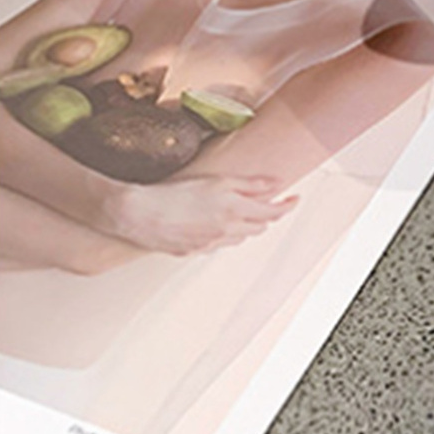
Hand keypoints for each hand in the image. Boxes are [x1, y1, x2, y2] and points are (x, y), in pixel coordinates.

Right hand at [101, 174, 298, 255]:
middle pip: (259, 227)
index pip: (273, 212)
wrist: (138, 214)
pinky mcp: (194, 252)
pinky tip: (213, 224)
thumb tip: (277, 183)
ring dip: (246, 226)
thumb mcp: (217, 181)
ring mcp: (211, 244)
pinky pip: (218, 244)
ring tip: (240, 212)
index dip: (287, 206)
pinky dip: (224, 234)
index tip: (295, 199)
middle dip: (267, 215)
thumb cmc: (176, 192)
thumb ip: (249, 184)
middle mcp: (228, 231)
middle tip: (268, 203)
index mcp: (236, 211)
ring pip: (240, 237)